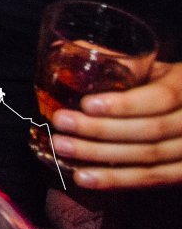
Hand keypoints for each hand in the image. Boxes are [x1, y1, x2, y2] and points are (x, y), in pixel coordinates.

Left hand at [50, 60, 181, 188]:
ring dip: (101, 156)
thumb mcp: (154, 68)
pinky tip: (84, 177)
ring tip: (63, 148)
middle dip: (101, 129)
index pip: (160, 99)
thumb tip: (67, 49)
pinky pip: (150, 180)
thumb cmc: (167, 85)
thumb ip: (122, 63)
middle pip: (149, 131)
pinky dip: (116, 180)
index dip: (124, 104)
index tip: (86, 104)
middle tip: (61, 122)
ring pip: (147, 158)